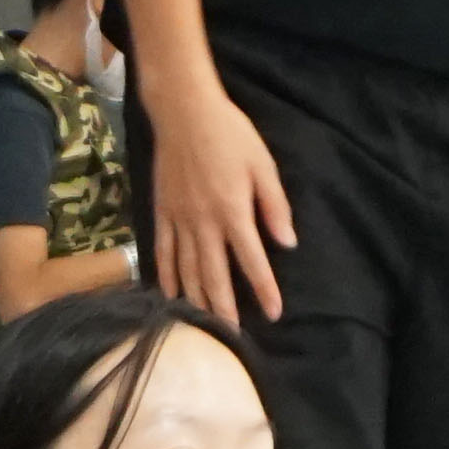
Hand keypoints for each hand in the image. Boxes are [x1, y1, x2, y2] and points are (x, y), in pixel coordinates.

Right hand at [143, 80, 294, 321]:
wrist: (183, 112)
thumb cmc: (230, 134)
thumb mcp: (263, 165)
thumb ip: (274, 206)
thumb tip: (287, 243)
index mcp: (233, 211)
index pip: (252, 260)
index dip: (263, 290)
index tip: (273, 313)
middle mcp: (204, 223)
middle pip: (214, 275)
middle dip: (224, 308)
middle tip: (232, 336)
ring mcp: (179, 221)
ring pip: (187, 271)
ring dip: (196, 300)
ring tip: (204, 325)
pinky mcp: (161, 214)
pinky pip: (163, 253)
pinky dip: (166, 277)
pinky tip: (171, 296)